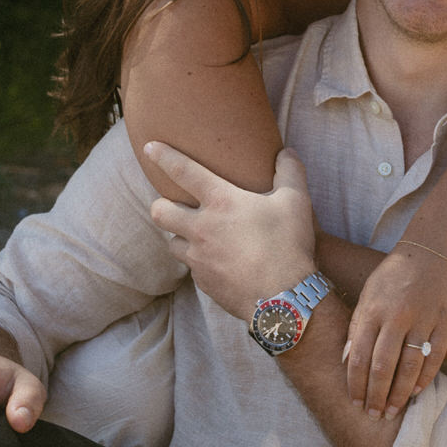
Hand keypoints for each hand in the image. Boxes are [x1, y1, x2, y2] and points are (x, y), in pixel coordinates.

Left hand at [147, 143, 316, 320]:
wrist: (283, 299)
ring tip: (198, 236)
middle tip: (174, 205)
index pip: (183, 171)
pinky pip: (192, 268)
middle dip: (161, 205)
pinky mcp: (203, 282)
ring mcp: (199, 258)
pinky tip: (218, 262)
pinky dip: (200, 262)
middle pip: (160, 211)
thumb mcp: (297, 201)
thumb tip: (286, 152)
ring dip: (180, 236)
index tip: (149, 147)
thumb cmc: (289, 245)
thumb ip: (290, 171)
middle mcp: (202, 228)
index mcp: (221, 202)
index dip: (163, 156)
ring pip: (171, 242)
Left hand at [344, 244, 446, 418]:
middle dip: (376, 396)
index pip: (358, 357)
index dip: (356, 385)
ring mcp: (422, 319)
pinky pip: (435, 357)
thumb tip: (346, 361)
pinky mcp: (445, 322)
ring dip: (400, 394)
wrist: (432, 250)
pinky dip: (425, 378)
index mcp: (372, 310)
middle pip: (382, 368)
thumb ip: (357, 326)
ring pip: (409, 367)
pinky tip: (416, 392)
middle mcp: (395, 317)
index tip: (355, 403)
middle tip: (374, 415)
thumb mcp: (368, 294)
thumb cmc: (393, 275)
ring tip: (393, 411)